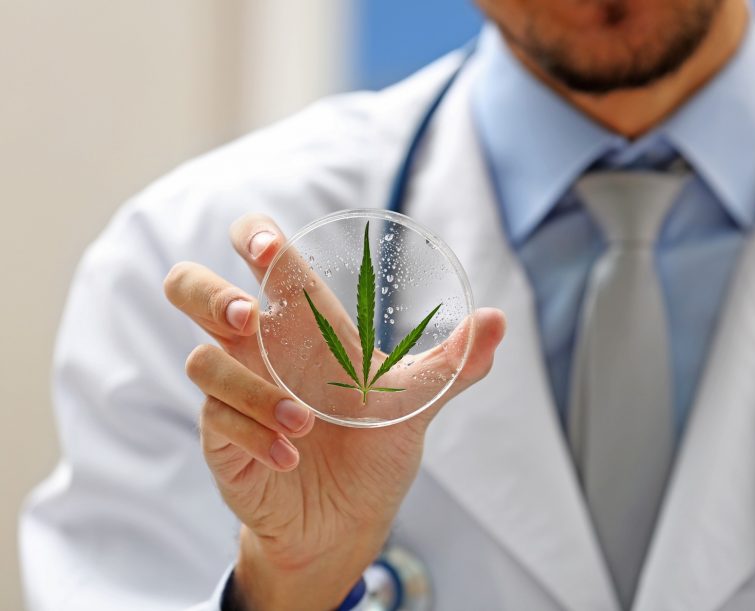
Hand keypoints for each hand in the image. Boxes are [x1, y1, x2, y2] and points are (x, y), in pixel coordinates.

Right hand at [163, 214, 505, 610]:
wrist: (349, 518)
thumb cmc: (374, 444)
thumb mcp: (417, 400)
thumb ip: (455, 361)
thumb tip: (498, 319)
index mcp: (302, 322)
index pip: (260, 255)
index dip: (254, 235)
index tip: (269, 245)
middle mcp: (259, 347)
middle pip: (190, 287)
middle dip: (209, 293)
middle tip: (248, 316)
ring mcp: (234, 390)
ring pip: (200, 360)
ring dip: (252, 390)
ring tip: (304, 424)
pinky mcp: (220, 437)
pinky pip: (215, 420)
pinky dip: (255, 436)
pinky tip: (291, 457)